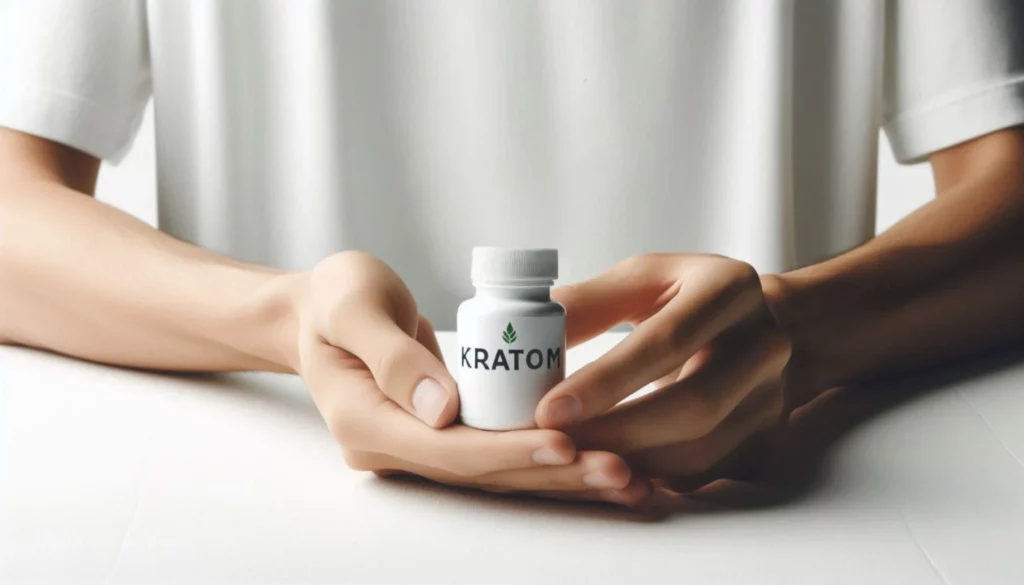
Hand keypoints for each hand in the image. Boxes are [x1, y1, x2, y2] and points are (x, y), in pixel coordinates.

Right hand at [286, 251, 649, 503]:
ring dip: (561, 474)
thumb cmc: (335, 297)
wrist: (323, 311)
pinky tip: (597, 457)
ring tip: (626, 476)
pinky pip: (499, 452)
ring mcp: (417, 446)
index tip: (566, 441)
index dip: (509, 450)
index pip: (448, 450)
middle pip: (482, 472)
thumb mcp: (352, 307)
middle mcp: (392, 448)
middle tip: (620, 469)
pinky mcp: (443, 435)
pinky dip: (547, 457)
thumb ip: (391, 355)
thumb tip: (443, 408)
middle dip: (552, 472)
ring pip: (496, 471)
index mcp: (365, 423)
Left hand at [535, 254, 791, 491]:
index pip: (668, 339)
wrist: (764, 327)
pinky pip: (705, 474)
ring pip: (701, 451)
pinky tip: (611, 475)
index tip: (550, 409)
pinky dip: (653, 479)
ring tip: (573, 461)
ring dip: (631, 463)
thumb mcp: (644, 278)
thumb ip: (589, 302)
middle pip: (693, 405)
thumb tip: (527, 328)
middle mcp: (764, 344)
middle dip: (616, 432)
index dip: (607, 380)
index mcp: (729, 289)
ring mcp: (772, 397)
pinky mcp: (766, 440)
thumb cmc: (688, 297)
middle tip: (555, 446)